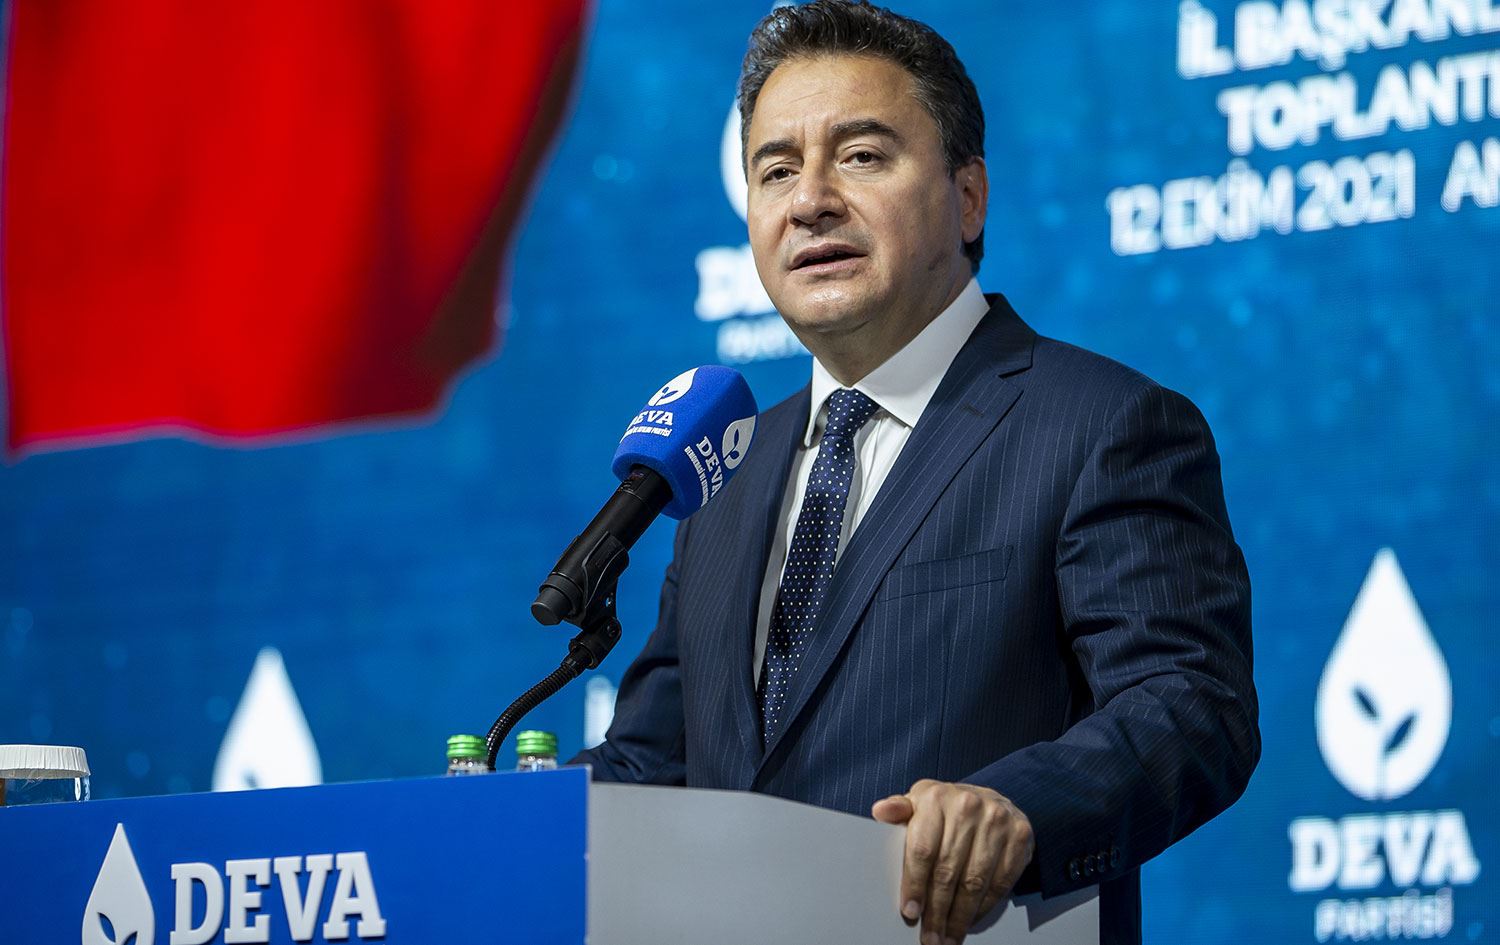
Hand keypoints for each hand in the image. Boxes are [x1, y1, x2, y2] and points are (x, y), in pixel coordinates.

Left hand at [871, 779, 1033, 944]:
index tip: (910, 912)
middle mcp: (968, 805)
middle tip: (930, 936)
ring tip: (949, 937)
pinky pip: (1000, 882)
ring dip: (960, 916)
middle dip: (937, 911)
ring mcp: (998, 820)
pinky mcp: (1020, 836)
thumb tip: (880, 811)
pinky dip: (985, 907)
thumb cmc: (947, 809)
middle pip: (948, 871)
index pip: (923, 850)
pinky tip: (972, 919)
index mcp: (936, 798)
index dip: (915, 884)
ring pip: (975, 881)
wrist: (990, 799)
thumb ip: (898, 810)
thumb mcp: (919, 803)